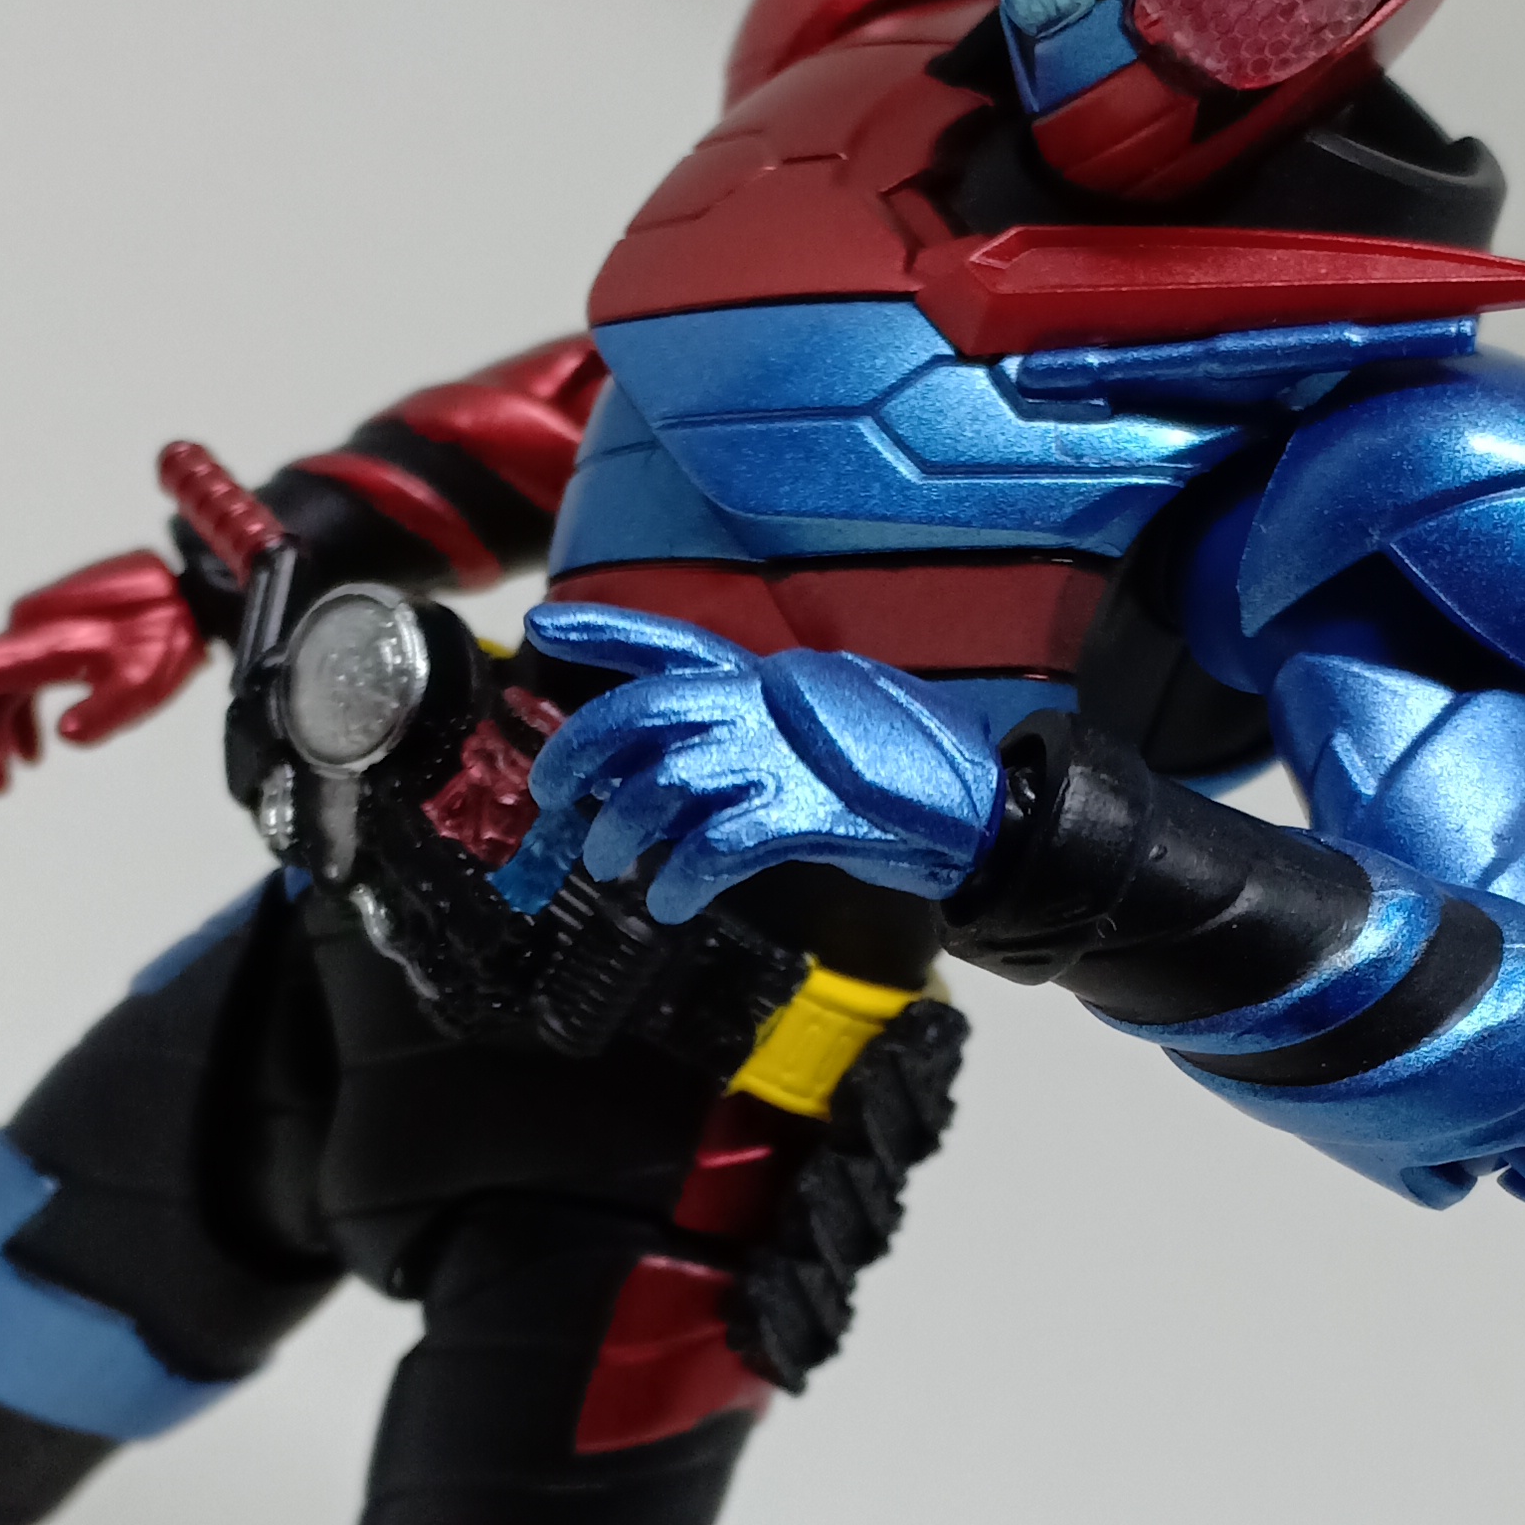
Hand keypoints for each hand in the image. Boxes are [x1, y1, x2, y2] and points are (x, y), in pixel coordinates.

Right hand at [0, 550, 205, 794]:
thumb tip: (64, 736)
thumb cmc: (169, 633)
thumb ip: (105, 709)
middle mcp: (28, 638)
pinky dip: (16, 721)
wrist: (192, 593)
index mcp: (41, 645)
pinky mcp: (55, 643)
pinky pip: (19, 685)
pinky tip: (28, 756)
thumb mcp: (147, 680)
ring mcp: (39, 640)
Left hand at [499, 605, 1004, 923]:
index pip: (672, 642)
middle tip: (555, 799)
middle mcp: (767, 704)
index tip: (543, 624)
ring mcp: (786, 755)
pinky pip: (717, 845)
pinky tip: (672, 901)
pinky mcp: (807, 812)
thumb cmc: (899, 771)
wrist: (981, 805)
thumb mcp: (817, 728)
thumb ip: (753, 730)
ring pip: (665, 782)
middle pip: (643, 713)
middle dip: (581, 753)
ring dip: (622, 829)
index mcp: (767, 678)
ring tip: (613, 867)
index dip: (604, 629)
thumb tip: (676, 768)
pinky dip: (682, 880)